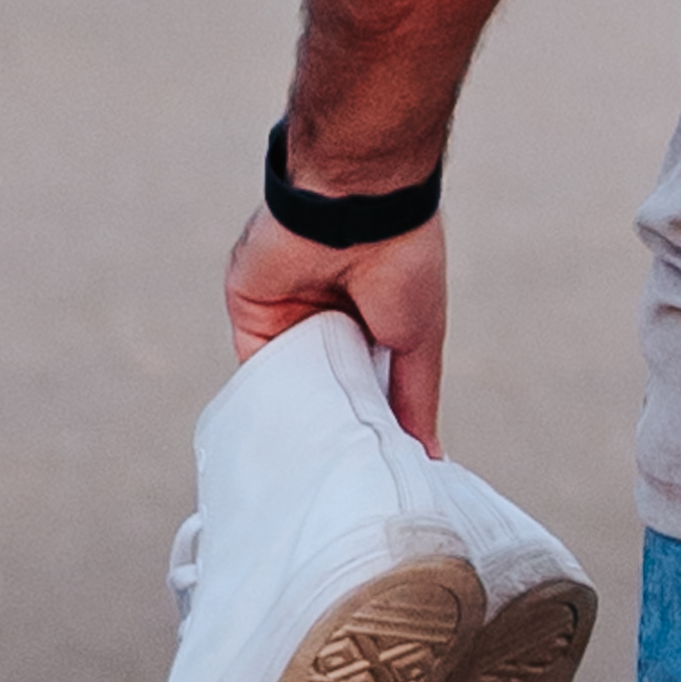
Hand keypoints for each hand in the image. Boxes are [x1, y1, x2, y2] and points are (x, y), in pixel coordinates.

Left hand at [223, 203, 448, 448]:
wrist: (355, 208)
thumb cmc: (402, 267)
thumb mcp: (419, 342)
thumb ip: (416, 398)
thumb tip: (429, 454)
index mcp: (373, 322)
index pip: (369, 382)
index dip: (375, 420)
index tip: (380, 464)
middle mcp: (329, 319)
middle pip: (327, 385)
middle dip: (336, 422)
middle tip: (346, 473)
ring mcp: (288, 315)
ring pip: (290, 379)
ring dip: (300, 412)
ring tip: (314, 462)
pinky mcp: (251, 311)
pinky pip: (254, 364)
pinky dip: (265, 396)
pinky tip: (279, 432)